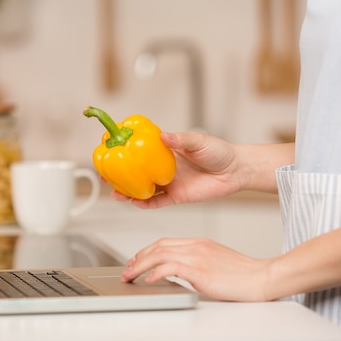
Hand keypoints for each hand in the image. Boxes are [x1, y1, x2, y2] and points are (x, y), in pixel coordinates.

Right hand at [112, 131, 241, 207]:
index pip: (139, 151)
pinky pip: (157, 202)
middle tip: (104, 176)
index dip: (123, 152)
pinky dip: (145, 204)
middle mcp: (163, 168)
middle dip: (118, 176)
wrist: (235, 171)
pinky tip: (135, 202)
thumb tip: (164, 136)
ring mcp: (168, 183)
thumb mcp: (198, 141)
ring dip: (128, 192)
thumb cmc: (219, 152)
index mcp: (165, 152)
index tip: (108, 151)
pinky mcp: (176, 197)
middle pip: (135, 173)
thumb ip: (181, 139)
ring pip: (142, 190)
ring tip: (115, 193)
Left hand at [121, 237, 272, 301]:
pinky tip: (149, 280)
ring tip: (130, 275)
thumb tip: (180, 271)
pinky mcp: (200, 270)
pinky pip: (170, 267)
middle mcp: (195, 246)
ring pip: (159, 255)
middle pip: (158, 247)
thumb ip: (197, 261)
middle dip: (138, 258)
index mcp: (199, 243)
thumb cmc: (243, 274)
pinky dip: (156, 272)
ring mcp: (197, 256)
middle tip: (127, 270)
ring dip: (140, 266)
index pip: (165, 242)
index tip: (137, 260)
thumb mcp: (215, 261)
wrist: (263, 277)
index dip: (147, 251)